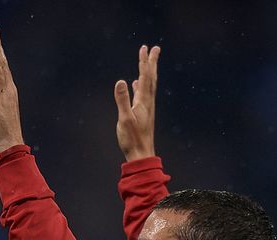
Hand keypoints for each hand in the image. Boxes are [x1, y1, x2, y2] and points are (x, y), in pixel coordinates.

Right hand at [114, 45, 159, 161]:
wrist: (141, 155)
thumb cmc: (132, 139)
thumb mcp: (124, 119)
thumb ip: (122, 100)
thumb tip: (121, 81)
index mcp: (143, 101)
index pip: (144, 77)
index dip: (144, 62)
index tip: (145, 48)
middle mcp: (147, 102)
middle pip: (151, 78)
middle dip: (151, 62)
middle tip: (154, 48)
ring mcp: (146, 108)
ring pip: (148, 85)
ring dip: (148, 72)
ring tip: (147, 62)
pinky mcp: (143, 114)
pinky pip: (142, 94)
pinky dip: (140, 86)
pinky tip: (136, 84)